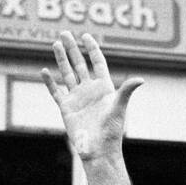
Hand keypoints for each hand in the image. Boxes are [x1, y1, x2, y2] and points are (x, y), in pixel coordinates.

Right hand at [41, 31, 142, 161]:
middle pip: (79, 64)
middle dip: (72, 49)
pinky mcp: (66, 108)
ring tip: (55, 44)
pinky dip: (50, 82)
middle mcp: (90, 90)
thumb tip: (140, 79)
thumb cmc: (111, 132)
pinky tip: (44, 71)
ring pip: (67, 74)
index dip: (92, 49)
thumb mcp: (119, 109)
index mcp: (104, 88)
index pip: (97, 63)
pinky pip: (56, 92)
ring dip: (61, 59)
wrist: (98, 151)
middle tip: (64, 33)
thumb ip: (126, 92)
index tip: (85, 35)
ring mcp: (77, 98)